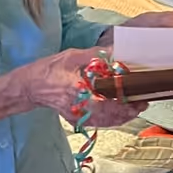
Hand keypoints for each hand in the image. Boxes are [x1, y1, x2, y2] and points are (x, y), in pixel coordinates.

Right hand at [20, 50, 146, 125]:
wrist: (29, 86)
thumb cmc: (48, 70)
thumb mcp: (71, 56)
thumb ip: (95, 55)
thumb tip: (116, 50)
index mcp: (77, 91)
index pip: (106, 102)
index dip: (124, 101)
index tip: (137, 95)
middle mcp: (78, 107)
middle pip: (110, 116)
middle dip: (129, 110)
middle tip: (142, 102)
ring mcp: (77, 116)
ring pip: (106, 122)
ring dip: (123, 116)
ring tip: (136, 107)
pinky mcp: (76, 120)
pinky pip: (99, 123)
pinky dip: (112, 119)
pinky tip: (122, 113)